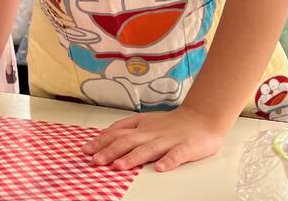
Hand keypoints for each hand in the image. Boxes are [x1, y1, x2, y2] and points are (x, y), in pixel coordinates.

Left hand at [81, 106, 227, 171]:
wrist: (201, 118)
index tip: (85, 151)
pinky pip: (177, 155)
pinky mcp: (186, 147)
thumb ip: (124, 127)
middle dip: (110, 151)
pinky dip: (168, 161)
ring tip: (119, 166)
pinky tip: (159, 169)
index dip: (100, 142)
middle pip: (128, 142)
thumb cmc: (170, 123)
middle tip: (96, 161)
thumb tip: (103, 134)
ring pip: (148, 149)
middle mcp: (151, 133)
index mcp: (140, 128)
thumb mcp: (143, 121)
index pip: (116, 134)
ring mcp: (168, 140)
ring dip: (133, 158)